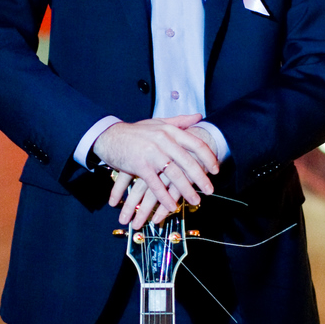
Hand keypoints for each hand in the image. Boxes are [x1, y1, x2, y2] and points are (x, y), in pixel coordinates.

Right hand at [95, 115, 218, 228]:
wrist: (109, 136)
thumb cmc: (135, 132)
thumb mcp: (158, 122)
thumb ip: (179, 121)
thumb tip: (199, 117)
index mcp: (170, 130)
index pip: (195, 144)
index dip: (208, 158)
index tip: (216, 170)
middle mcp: (163, 140)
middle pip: (188, 162)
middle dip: (201, 178)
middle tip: (210, 191)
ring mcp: (151, 152)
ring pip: (174, 175)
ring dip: (186, 190)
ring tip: (195, 201)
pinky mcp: (139, 165)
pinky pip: (155, 184)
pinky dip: (164, 197)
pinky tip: (171, 206)